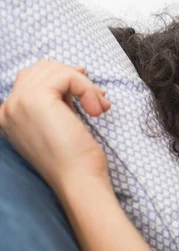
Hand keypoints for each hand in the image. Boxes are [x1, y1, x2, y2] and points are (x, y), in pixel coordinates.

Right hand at [0, 60, 110, 193]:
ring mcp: (18, 102)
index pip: (32, 79)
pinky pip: (68, 76)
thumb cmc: (75, 159)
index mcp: (10, 115)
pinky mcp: (36, 99)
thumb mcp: (61, 122)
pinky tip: (97, 110)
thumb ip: (60, 99)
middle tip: (98, 98)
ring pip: (56, 70)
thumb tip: (78, 69)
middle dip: (75, 78)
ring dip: (85, 85)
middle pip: (42, 69)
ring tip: (99, 107)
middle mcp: (8, 108)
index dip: (63, 79)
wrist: (77, 181)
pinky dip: (88, 89)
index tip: (88, 93)